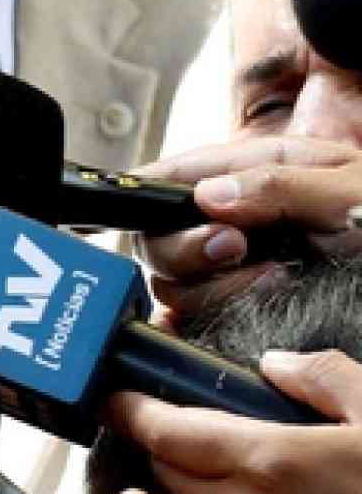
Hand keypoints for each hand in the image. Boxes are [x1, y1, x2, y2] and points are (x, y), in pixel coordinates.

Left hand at [107, 348, 361, 493]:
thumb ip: (326, 379)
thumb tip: (275, 364)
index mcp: (268, 461)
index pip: (164, 432)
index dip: (129, 410)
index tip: (111, 394)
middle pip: (167, 469)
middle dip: (155, 440)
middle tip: (158, 412)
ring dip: (186, 476)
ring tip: (203, 446)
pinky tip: (254, 490)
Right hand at [133, 137, 361, 323]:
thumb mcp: (350, 191)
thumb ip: (279, 186)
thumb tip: (206, 195)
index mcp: (253, 174)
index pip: (169, 174)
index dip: (150, 192)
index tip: (176, 213)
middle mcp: (234, 221)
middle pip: (158, 236)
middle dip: (188, 246)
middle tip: (238, 249)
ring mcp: (235, 269)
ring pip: (173, 283)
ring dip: (212, 286)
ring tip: (272, 280)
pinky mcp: (241, 310)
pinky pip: (194, 319)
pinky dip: (209, 317)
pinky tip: (252, 306)